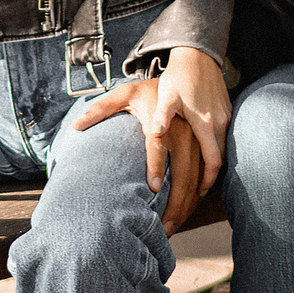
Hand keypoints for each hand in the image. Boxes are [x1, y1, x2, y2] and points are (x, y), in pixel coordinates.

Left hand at [72, 47, 230, 231]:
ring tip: (174, 225)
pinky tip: (190, 206)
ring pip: (202, 176)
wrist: (195, 64)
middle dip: (176, 203)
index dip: (156, 166)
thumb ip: (102, 108)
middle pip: (186, 172)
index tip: (152, 189)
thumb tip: (77, 126)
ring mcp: (206, 134)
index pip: (158, 145)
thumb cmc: (156, 85)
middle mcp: (187, 129)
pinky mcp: (216, 137)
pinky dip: (202, 190)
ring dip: (190, 203)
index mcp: (163, 118)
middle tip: (163, 228)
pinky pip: (211, 170)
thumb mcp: (127, 92)